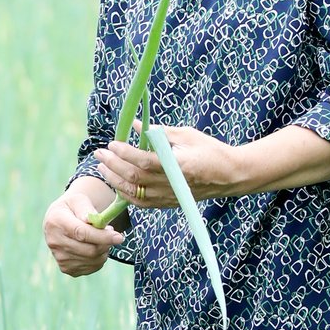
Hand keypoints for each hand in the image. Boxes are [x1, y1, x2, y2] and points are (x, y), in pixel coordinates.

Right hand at [43, 181, 125, 276]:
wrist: (60, 221)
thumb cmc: (73, 208)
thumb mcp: (79, 200)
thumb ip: (87, 209)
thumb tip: (95, 221)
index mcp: (56, 221)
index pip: (81, 233)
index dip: (102, 236)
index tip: (119, 237)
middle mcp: (54, 242)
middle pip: (89, 250)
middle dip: (106, 243)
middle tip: (112, 233)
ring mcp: (59, 257)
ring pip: (92, 260)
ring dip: (104, 250)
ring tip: (101, 238)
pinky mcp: (66, 268)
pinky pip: (91, 267)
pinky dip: (99, 258)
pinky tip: (95, 247)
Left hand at [95, 126, 240, 208]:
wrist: (229, 175)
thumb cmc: (209, 150)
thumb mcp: (186, 134)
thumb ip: (157, 132)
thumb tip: (132, 125)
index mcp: (178, 165)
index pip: (144, 161)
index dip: (124, 153)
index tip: (112, 143)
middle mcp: (172, 184)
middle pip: (135, 177)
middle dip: (113, 165)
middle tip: (100, 153)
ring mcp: (170, 197)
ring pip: (134, 193)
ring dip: (115, 180)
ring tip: (102, 167)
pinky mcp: (169, 203)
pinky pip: (142, 203)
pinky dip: (126, 194)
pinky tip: (117, 183)